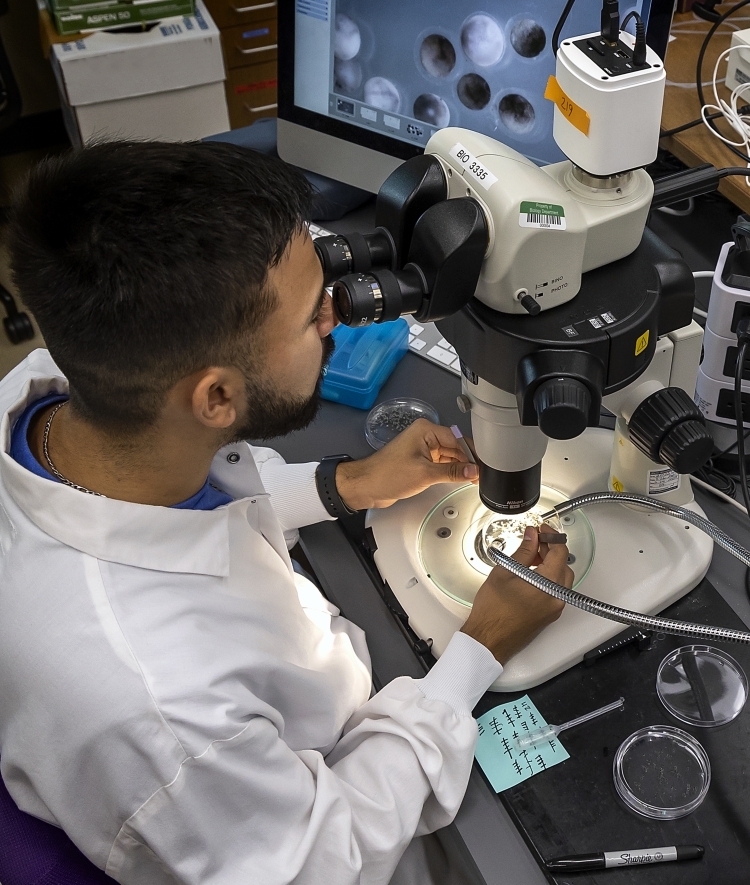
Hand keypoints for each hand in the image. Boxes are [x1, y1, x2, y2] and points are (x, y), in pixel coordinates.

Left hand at [335, 419, 477, 510]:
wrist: (366, 486)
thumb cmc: (388, 474)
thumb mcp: (425, 474)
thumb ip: (452, 472)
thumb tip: (473, 471)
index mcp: (426, 430)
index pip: (457, 439)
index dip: (472, 454)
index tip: (483, 467)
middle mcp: (425, 436)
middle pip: (455, 447)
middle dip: (468, 462)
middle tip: (481, 476)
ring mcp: (422, 449)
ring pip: (449, 457)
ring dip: (460, 468)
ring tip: (474, 480)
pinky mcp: (420, 461)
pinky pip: (441, 464)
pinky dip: (450, 472)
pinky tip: (460, 479)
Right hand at [460, 525, 571, 665]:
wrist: (488, 639)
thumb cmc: (493, 611)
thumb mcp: (505, 572)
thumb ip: (523, 552)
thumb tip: (532, 536)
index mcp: (548, 584)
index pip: (560, 552)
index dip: (551, 537)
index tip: (541, 530)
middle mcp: (557, 597)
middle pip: (563, 565)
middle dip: (551, 550)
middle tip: (534, 541)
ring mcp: (554, 608)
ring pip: (561, 578)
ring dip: (550, 564)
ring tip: (530, 557)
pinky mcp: (549, 615)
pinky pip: (555, 591)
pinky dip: (548, 578)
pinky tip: (530, 573)